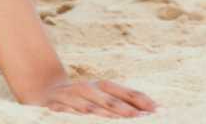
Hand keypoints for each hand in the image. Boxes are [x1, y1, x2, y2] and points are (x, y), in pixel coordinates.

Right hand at [26, 78, 158, 117]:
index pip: (127, 92)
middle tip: (140, 118)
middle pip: (109, 100)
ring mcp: (71, 96)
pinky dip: (75, 114)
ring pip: (89, 107)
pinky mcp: (55, 105)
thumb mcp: (103, 96)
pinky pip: (66, 112)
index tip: (159, 112)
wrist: (46, 89)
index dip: (142, 101)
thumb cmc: (84, 97)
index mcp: (103, 86)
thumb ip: (126, 101)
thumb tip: (156, 110)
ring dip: (103, 114)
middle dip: (124, 110)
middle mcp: (89, 89)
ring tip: (117, 120)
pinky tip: (85, 115)